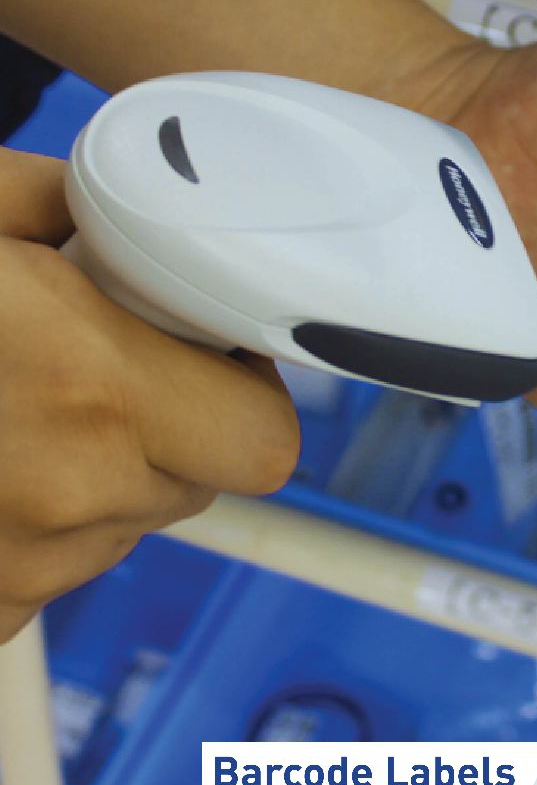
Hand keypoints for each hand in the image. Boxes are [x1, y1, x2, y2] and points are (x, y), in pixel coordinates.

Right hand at [0, 147, 298, 641]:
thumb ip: (95, 213)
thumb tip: (157, 224)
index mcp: (91, 387)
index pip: (265, 440)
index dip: (245, 390)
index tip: (204, 350)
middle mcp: (66, 494)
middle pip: (205, 479)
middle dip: (177, 422)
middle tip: (105, 366)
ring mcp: (15, 571)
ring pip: (131, 520)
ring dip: (105, 469)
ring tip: (16, 408)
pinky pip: (59, 562)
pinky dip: (42, 519)